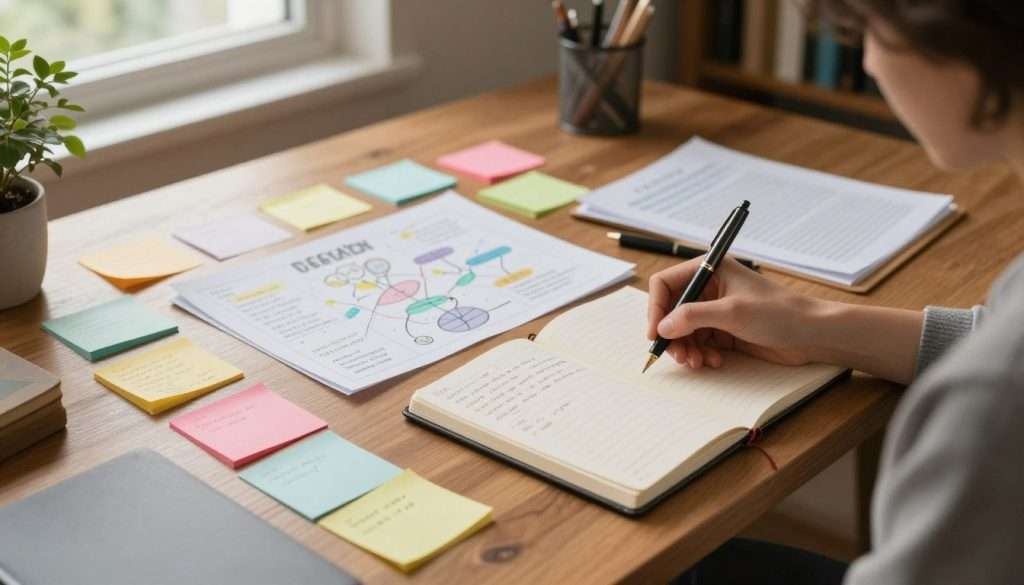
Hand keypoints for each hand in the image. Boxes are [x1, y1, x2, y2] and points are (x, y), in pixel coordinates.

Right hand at [647, 258, 823, 368]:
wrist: (811, 334)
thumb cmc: (779, 313)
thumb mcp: (732, 312)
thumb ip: (692, 317)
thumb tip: (662, 327)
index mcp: (710, 270)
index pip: (665, 284)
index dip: (656, 308)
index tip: (655, 333)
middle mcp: (709, 288)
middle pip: (671, 311)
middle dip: (672, 335)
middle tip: (678, 356)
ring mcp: (715, 311)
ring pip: (682, 331)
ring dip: (685, 349)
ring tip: (697, 362)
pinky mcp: (723, 331)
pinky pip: (698, 343)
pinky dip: (700, 354)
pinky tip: (713, 361)